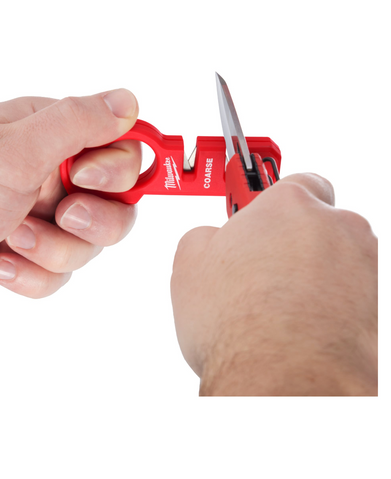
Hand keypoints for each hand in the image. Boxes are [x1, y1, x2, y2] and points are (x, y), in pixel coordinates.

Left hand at [0, 89, 140, 312]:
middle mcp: (50, 176)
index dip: (115, 171)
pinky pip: (60, 275)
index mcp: (50, 137)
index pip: (120, 149)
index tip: (83, 180)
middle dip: (91, 221)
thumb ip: (77, 123)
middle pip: (116, 205)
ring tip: (12, 240)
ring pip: (89, 246)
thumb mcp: (15, 150)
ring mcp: (40, 218)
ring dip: (53, 251)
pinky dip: (32, 275)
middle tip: (61, 215)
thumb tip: (127, 101)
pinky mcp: (28, 254)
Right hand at [171, 174, 377, 395]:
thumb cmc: (240, 323)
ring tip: (279, 308)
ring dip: (315, 275)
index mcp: (289, 205)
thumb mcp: (189, 267)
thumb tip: (210, 240)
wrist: (283, 378)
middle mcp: (336, 227)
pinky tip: (301, 327)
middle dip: (294, 242)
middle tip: (262, 273)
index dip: (276, 205)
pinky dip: (332, 305)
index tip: (263, 221)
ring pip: (338, 260)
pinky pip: (353, 295)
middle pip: (318, 224)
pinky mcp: (378, 306)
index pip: (296, 183)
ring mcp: (364, 266)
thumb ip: (203, 237)